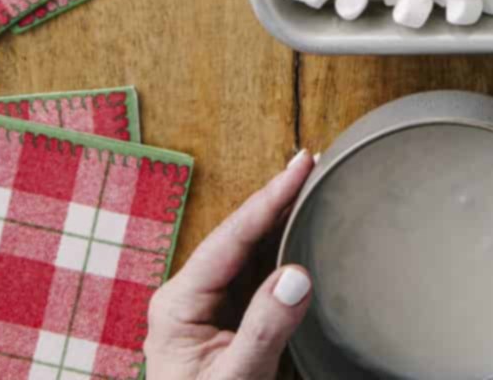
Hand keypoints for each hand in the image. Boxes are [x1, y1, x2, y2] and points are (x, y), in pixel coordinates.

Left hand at [145, 149, 315, 379]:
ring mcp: (208, 308)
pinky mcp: (227, 323)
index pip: (231, 237)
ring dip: (280, 220)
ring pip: (249, 252)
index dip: (269, 198)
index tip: (301, 166)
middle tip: (313, 163)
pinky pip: (257, 276)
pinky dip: (282, 250)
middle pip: (240, 235)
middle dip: (276, 199)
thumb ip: (263, 330)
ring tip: (311, 185)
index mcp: (178, 304)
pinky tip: (302, 232)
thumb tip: (296, 274)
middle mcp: (190, 297)